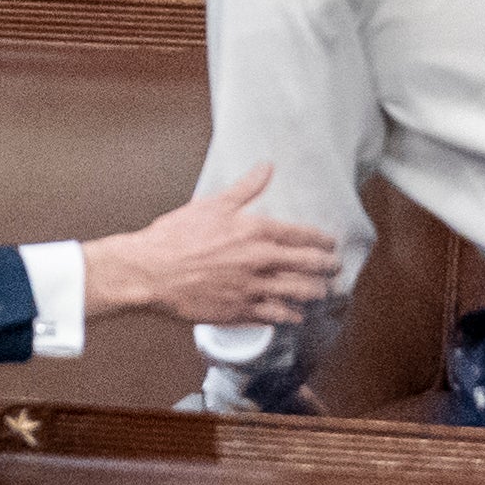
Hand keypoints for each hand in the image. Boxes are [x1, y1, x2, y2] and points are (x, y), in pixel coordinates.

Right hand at [81, 163, 337, 324]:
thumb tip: (267, 167)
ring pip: (300, 293)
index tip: (330, 243)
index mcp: (256, 231)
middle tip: (335, 268)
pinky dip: (292, 316)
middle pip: (310, 265)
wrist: (150, 271)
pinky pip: (278, 316)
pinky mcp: (241, 311)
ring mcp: (253, 288)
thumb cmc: (176, 236)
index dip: (322, 240)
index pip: (303, 235)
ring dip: (315, 292)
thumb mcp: (211, 205)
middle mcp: (261, 260)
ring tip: (321, 292)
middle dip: (328, 267)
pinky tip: (296, 316)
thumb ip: (245, 188)